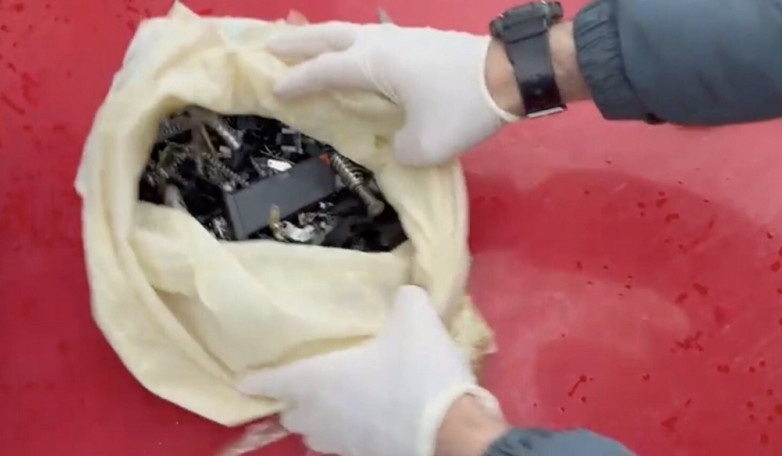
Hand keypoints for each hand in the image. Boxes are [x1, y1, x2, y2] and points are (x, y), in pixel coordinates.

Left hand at [237, 285, 504, 455]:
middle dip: (292, 400)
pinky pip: (342, 445)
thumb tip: (404, 292)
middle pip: (290, 413)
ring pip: (314, 434)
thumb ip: (404, 298)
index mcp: (319, 379)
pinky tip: (366, 416)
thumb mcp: (416, 317)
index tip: (243, 380)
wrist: (453, 430)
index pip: (273, 380)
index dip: (256, 379)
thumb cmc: (419, 372)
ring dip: (316, 419)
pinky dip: (345, 432)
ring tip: (332, 402)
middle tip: (305, 382)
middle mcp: (322, 414)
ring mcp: (343, 442)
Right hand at [266, 22, 520, 165]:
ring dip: (326, 37)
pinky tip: (359, 54)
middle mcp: (382, 43)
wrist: (509, 74)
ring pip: (353, 32)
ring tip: (310, 45)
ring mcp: (403, 37)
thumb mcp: (425, 146)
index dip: (296, 81)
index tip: (274, 89)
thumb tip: (399, 145)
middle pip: (330, 35)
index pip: (324, 71)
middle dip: (298, 41)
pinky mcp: (421, 41)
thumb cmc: (462, 108)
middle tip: (271, 45)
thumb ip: (401, 150)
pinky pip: (374, 37)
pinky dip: (354, 43)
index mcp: (373, 64)